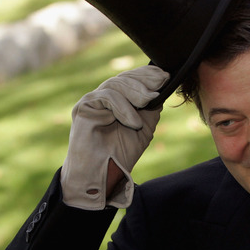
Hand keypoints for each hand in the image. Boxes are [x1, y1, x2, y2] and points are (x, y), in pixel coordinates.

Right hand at [60, 65, 168, 209]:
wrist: (104, 175)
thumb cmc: (121, 155)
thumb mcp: (143, 128)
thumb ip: (150, 109)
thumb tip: (159, 89)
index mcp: (117, 101)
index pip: (131, 79)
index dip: (147, 74)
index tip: (166, 76)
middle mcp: (103, 98)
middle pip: (123, 78)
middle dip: (144, 78)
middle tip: (161, 83)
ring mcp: (92, 101)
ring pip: (116, 84)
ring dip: (136, 92)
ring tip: (150, 101)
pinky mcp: (84, 107)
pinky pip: (107, 97)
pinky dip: (123, 107)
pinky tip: (134, 121)